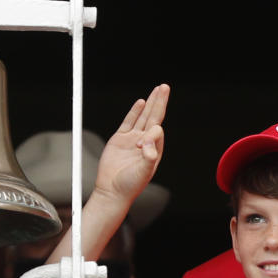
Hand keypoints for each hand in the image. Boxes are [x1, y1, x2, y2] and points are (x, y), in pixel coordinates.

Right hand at [93, 84, 169, 203]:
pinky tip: (141, 102)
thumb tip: (150, 144)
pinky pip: (129, 121)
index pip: (157, 131)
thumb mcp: (143, 172)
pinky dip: (134, 111)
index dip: (151, 133)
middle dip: (160, 102)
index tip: (140, 145)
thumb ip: (149, 158)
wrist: (112, 190)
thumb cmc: (130, 185)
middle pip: (154, 117)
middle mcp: (146, 143)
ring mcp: (133, 139)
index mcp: (155, 150)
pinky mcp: (120, 139)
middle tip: (165, 87)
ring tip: (158, 90)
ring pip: (143, 116)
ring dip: (150, 103)